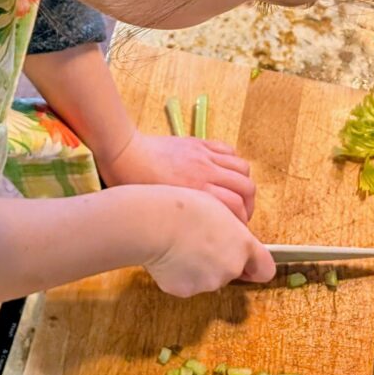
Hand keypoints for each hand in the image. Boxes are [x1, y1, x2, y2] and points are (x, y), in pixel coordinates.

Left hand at [96, 129, 256, 221]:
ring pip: (241, 168)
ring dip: (244, 182)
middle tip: (241, 214)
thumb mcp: (162, 210)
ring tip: (237, 192)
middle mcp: (206, 173)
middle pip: (246, 188)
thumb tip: (201, 231)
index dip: (242, 222)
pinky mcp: (199, 143)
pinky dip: (233, 161)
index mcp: (197, 192)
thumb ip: (186, 218)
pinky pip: (227, 149)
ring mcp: (204, 156)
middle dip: (249, 204)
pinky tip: (225, 170)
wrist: (125, 154)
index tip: (236, 231)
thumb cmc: (136, 184)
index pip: (237, 208)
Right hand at [142, 188, 275, 297]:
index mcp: (244, 245)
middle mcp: (231, 267)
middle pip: (232, 272)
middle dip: (220, 261)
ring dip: (199, 268)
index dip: (257, 267)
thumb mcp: (219, 208)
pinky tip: (170, 257)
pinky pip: (186, 283)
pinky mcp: (186, 290)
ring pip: (208, 279)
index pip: (265, 269)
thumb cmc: (183, 208)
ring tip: (180, 246)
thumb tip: (231, 239)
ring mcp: (209, 282)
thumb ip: (233, 231)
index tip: (250, 265)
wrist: (155, 222)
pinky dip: (179, 275)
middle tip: (199, 242)